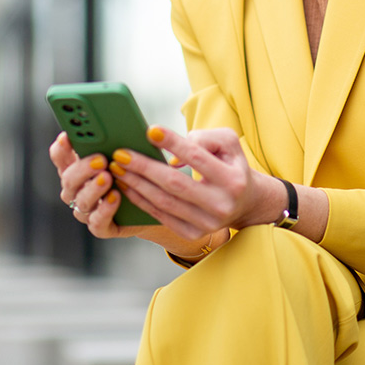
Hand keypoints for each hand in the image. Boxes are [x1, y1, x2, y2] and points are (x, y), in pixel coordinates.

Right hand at [48, 132, 160, 240]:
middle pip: (68, 179)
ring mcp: (87, 210)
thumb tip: (120, 125)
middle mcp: (77, 190)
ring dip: (94, 188)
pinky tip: (115, 198)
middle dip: (83, 168)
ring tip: (108, 178)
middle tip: (100, 160)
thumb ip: (116, 142)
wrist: (153, 202)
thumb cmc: (135, 171)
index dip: (61, 148)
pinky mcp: (101, 227)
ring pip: (82, 200)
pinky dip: (105, 210)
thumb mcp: (126, 154)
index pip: (60, 156)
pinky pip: (97, 222)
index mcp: (78, 168)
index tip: (67, 136)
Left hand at [110, 126, 280, 240]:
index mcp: (232, 180)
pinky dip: (141, 200)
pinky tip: (127, 186)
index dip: (173, 143)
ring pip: (163, 202)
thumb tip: (172, 159)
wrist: (246, 202)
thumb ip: (204, 139)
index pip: (197, 157)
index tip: (149, 131)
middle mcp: (220, 205)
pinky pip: (161, 216)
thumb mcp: (228, 144)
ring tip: (118, 169)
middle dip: (143, 167)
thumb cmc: (231, 165)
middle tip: (120, 154)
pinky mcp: (192, 233)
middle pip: (174, 183)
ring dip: (136, 184)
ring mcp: (206, 223)